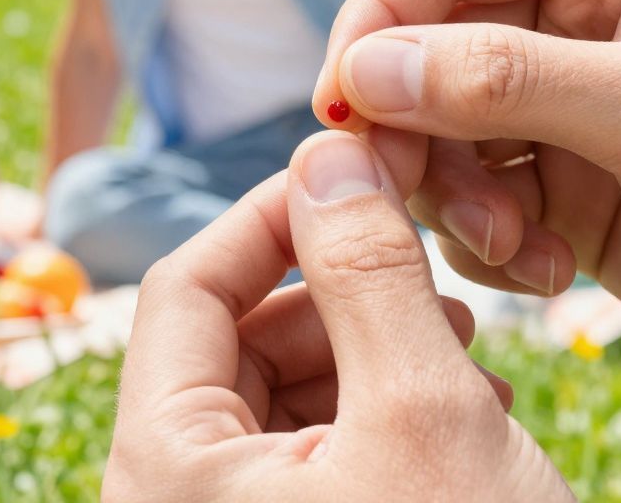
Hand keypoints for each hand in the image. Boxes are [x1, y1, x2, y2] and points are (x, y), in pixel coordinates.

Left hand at [104, 133, 568, 501]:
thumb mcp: (422, 413)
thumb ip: (366, 272)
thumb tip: (328, 152)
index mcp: (161, 466)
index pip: (182, 290)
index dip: (269, 220)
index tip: (349, 177)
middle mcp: (169, 501)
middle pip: (230, 345)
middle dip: (335, 301)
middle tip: (430, 289)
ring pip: (276, 401)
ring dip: (366, 360)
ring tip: (459, 359)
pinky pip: (303, 460)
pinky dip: (373, 423)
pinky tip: (457, 417)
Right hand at [312, 0, 620, 353]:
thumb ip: (503, 79)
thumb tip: (362, 69)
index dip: (380, 18)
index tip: (344, 102)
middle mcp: (575, 10)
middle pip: (423, 42)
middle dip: (412, 126)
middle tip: (398, 192)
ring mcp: (560, 97)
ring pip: (432, 124)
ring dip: (450, 195)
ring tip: (510, 244)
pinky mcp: (556, 177)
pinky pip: (466, 191)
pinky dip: (482, 237)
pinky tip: (544, 268)